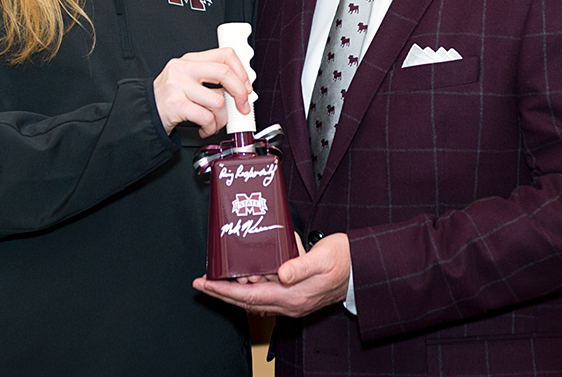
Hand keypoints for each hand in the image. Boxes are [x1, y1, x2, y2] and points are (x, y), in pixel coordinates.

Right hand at [153, 47, 252, 137]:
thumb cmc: (170, 98)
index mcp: (190, 60)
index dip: (241, 71)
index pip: (224, 54)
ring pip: (217, 100)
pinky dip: (210, 127)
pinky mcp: (175, 105)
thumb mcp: (188, 80)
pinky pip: (206, 117)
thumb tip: (242, 90)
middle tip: (243, 107)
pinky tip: (205, 128)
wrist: (144, 113)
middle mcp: (183, 69)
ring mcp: (178, 85)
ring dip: (222, 118)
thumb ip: (211, 80)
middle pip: (224, 72)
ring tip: (214, 123)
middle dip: (240, 93)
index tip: (247, 86)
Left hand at [193, 233, 349, 316]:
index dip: (225, 290)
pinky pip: (265, 297)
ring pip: (254, 300)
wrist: (361, 271)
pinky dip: (250, 289)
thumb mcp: (322, 257)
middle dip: (221, 293)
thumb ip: (299, 266)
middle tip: (201, 284)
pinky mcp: (295, 297)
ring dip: (233, 292)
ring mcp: (292, 303)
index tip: (206, 284)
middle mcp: (290, 304)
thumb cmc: (343, 260)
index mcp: (293, 296)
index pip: (250, 296)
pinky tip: (245, 279)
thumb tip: (280, 273)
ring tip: (217, 280)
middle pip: (247, 302)